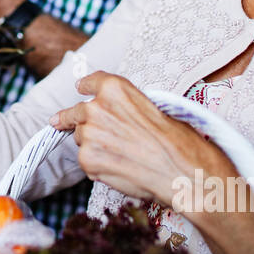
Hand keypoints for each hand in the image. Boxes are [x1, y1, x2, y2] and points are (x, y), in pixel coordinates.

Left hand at [50, 71, 227, 207]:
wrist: (183, 171)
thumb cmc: (177, 140)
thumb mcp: (153, 106)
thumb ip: (125, 105)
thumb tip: (113, 112)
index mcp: (114, 89)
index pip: (88, 83)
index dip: (84, 87)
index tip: (81, 90)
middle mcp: (96, 107)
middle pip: (77, 112)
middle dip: (75, 119)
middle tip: (70, 124)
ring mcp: (89, 134)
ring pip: (81, 138)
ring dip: (92, 144)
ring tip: (121, 154)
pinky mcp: (87, 159)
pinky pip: (86, 160)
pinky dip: (97, 165)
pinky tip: (119, 168)